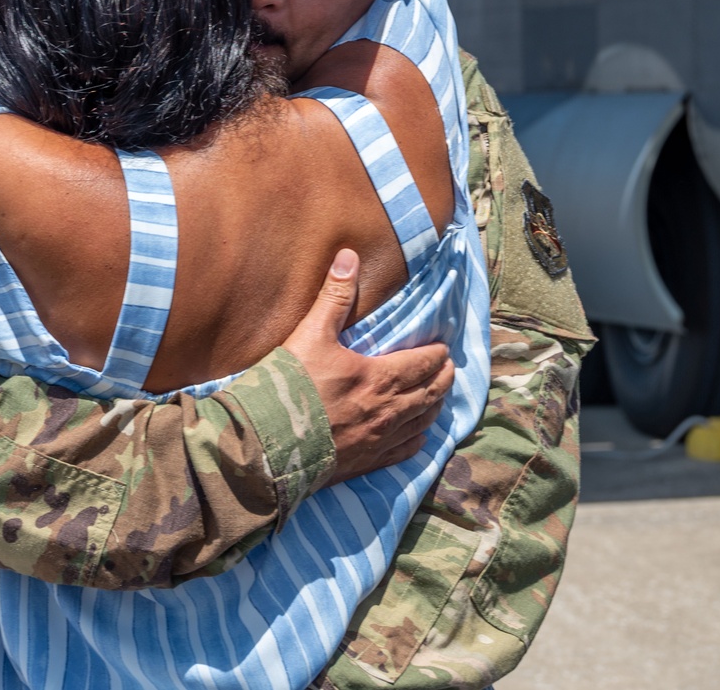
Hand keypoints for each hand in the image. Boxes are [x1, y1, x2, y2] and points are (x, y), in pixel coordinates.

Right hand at [283, 248, 453, 483]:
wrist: (271, 442)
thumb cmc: (292, 385)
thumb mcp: (312, 333)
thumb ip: (334, 296)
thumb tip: (349, 256)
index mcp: (380, 377)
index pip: (423, 364)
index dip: (436, 354)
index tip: (443, 347)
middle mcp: (389, 411)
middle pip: (430, 393)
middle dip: (443, 378)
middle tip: (449, 368)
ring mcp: (379, 440)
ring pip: (422, 422)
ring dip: (434, 406)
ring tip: (439, 397)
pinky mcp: (366, 463)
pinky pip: (404, 452)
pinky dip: (417, 440)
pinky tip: (419, 437)